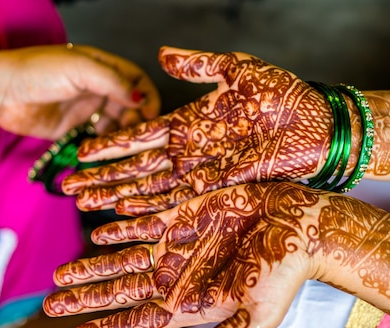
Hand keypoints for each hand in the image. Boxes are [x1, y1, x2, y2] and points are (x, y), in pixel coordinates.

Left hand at [0, 44, 160, 139]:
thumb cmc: (36, 71)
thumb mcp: (79, 69)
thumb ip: (112, 82)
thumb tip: (140, 98)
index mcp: (100, 67)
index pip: (136, 79)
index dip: (147, 95)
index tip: (153, 113)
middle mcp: (96, 89)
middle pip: (129, 105)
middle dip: (138, 119)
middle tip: (138, 134)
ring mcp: (84, 110)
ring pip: (115, 125)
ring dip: (123, 136)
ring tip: (126, 147)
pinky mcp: (72, 131)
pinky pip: (96, 141)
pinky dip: (105, 148)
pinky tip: (109, 154)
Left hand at [44, 182, 321, 327]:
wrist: (300, 225)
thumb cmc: (284, 273)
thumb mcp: (256, 315)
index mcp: (189, 303)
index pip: (138, 321)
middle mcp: (176, 276)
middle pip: (119, 290)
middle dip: (85, 297)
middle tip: (50, 302)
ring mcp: (176, 245)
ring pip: (122, 258)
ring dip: (91, 266)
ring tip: (61, 274)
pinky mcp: (183, 215)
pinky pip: (141, 222)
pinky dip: (117, 227)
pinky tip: (95, 230)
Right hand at [61, 46, 332, 215]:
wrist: (320, 122)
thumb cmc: (284, 94)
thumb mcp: (238, 70)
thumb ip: (198, 65)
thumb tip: (160, 55)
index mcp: (190, 123)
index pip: (140, 136)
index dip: (110, 145)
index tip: (82, 152)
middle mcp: (190, 151)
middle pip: (137, 167)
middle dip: (103, 177)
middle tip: (70, 187)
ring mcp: (203, 171)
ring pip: (151, 186)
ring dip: (118, 195)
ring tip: (87, 203)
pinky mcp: (221, 186)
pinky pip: (179, 198)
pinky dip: (152, 205)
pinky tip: (126, 211)